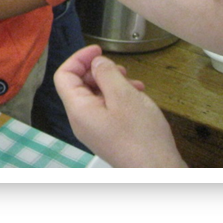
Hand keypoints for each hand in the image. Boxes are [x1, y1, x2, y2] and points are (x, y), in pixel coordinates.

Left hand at [53, 45, 185, 166]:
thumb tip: (96, 62)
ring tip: (134, 83)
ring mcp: (94, 130)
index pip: (64, 76)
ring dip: (112, 84)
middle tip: (121, 68)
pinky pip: (106, 110)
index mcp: (78, 110)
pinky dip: (118, 98)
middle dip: (98, 71)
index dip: (79, 58)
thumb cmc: (141, 135)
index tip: (98, 50)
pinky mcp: (108, 136)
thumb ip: (106, 74)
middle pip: (79, 86)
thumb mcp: (124, 96)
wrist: (158, 172)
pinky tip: (137, 97)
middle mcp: (81, 121)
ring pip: (95, 97)